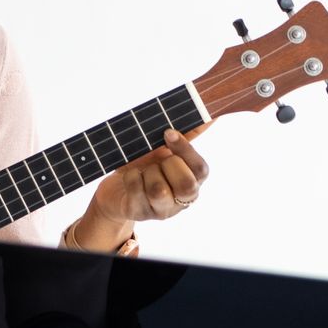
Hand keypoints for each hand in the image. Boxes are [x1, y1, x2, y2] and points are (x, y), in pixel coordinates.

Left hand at [79, 127, 210, 245]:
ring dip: (147, 172)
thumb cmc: (146, 166)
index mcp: (194, 182)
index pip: (201, 170)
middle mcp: (182, 201)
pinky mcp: (140, 213)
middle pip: (185, 184)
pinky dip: (130, 176)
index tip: (168, 132)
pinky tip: (130, 176)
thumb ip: (188, 133)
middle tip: (157, 161)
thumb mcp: (166, 149)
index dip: (185, 150)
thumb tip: (211, 114)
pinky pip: (136, 189)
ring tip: (143, 171)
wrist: (116, 188)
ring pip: (158, 190)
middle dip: (167, 165)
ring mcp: (161, 210)